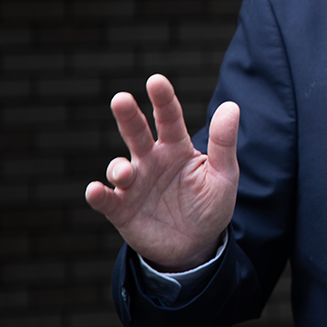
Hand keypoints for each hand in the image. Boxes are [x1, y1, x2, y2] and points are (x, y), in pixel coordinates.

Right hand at [85, 74, 240, 271]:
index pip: (169, 118)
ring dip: (119, 166)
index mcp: (177, 148)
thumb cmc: (210, 205)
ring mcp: (135, 184)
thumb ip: (224, 143)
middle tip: (121, 99)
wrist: (196, 245)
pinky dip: (98, 194)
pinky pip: (106, 200)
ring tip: (126, 172)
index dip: (163, 100)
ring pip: (119, 167)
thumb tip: (231, 105)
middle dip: (128, 116)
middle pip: (137, 133)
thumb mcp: (223, 175)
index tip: (156, 81)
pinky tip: (95, 190)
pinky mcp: (122, 209)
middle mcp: (152, 160)